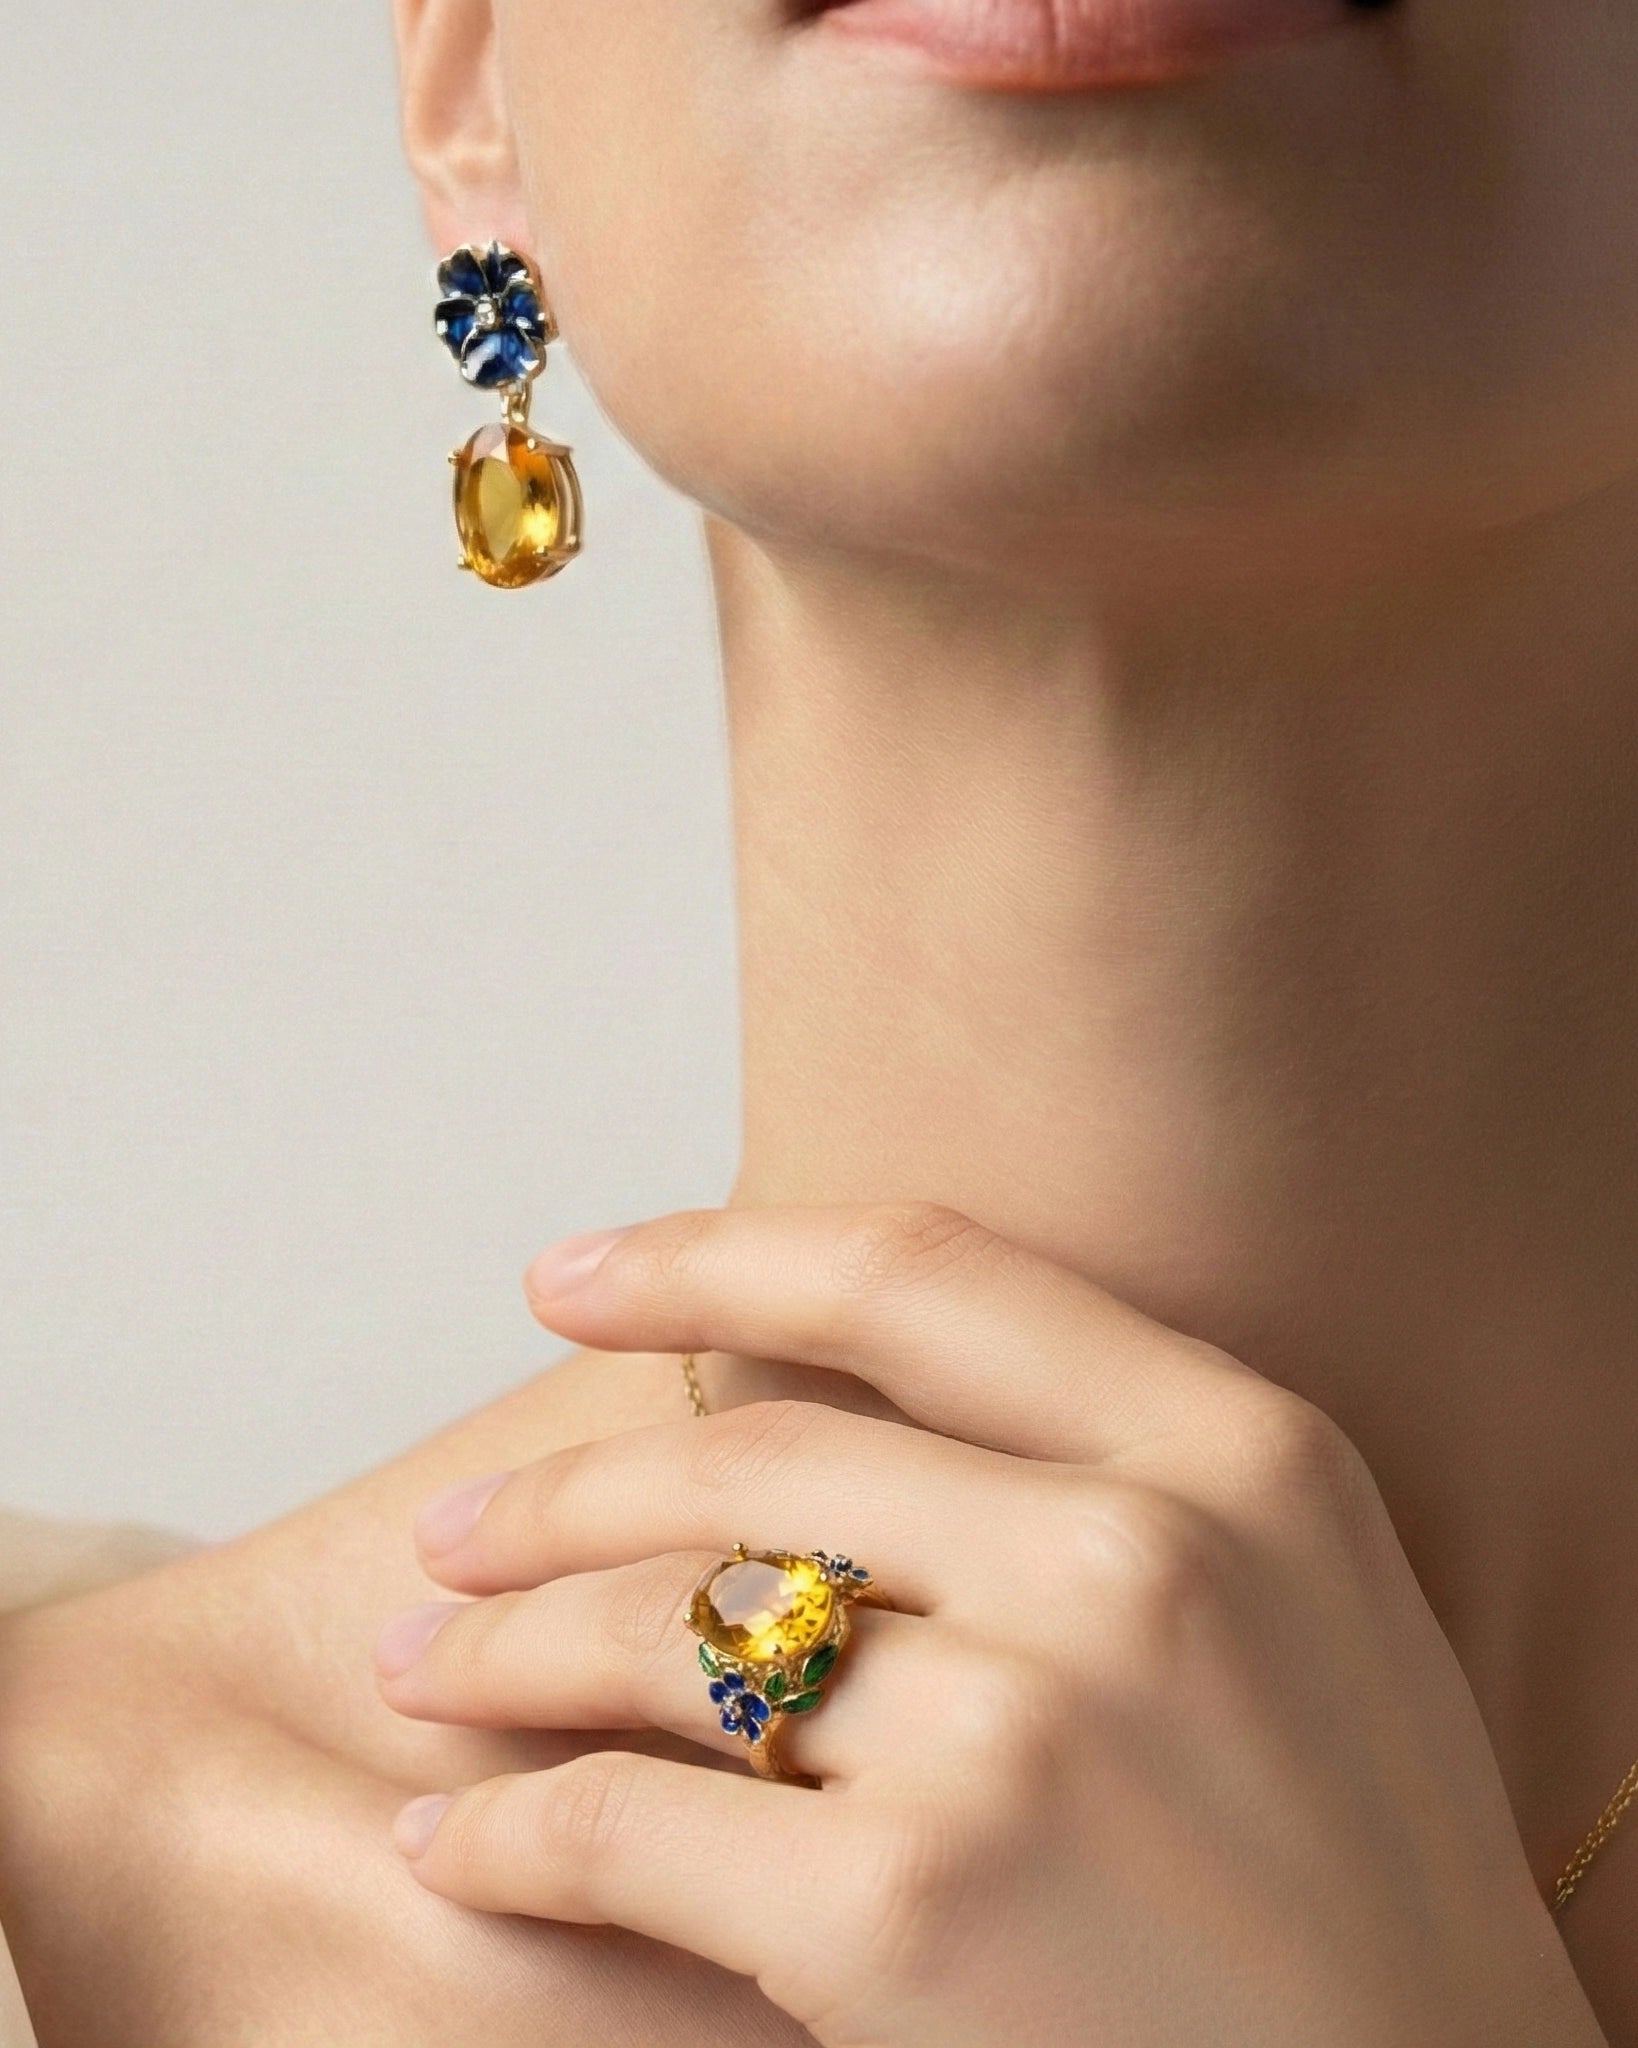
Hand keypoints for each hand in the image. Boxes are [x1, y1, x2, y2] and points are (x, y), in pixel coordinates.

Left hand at [378, 1202, 1606, 2047]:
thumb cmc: (1352, 1878)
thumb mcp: (1299, 1606)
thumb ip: (1116, 1474)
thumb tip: (831, 1400)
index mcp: (1237, 1454)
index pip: (917, 1271)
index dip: (711, 1253)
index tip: (570, 1276)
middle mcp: (1133, 1558)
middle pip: (755, 1452)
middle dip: (562, 1491)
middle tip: (459, 1531)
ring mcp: (1023, 1731)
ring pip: (669, 1627)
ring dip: (504, 1645)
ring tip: (430, 1661)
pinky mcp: (910, 1911)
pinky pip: (627, 1821)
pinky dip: (511, 1829)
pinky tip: (462, 1835)